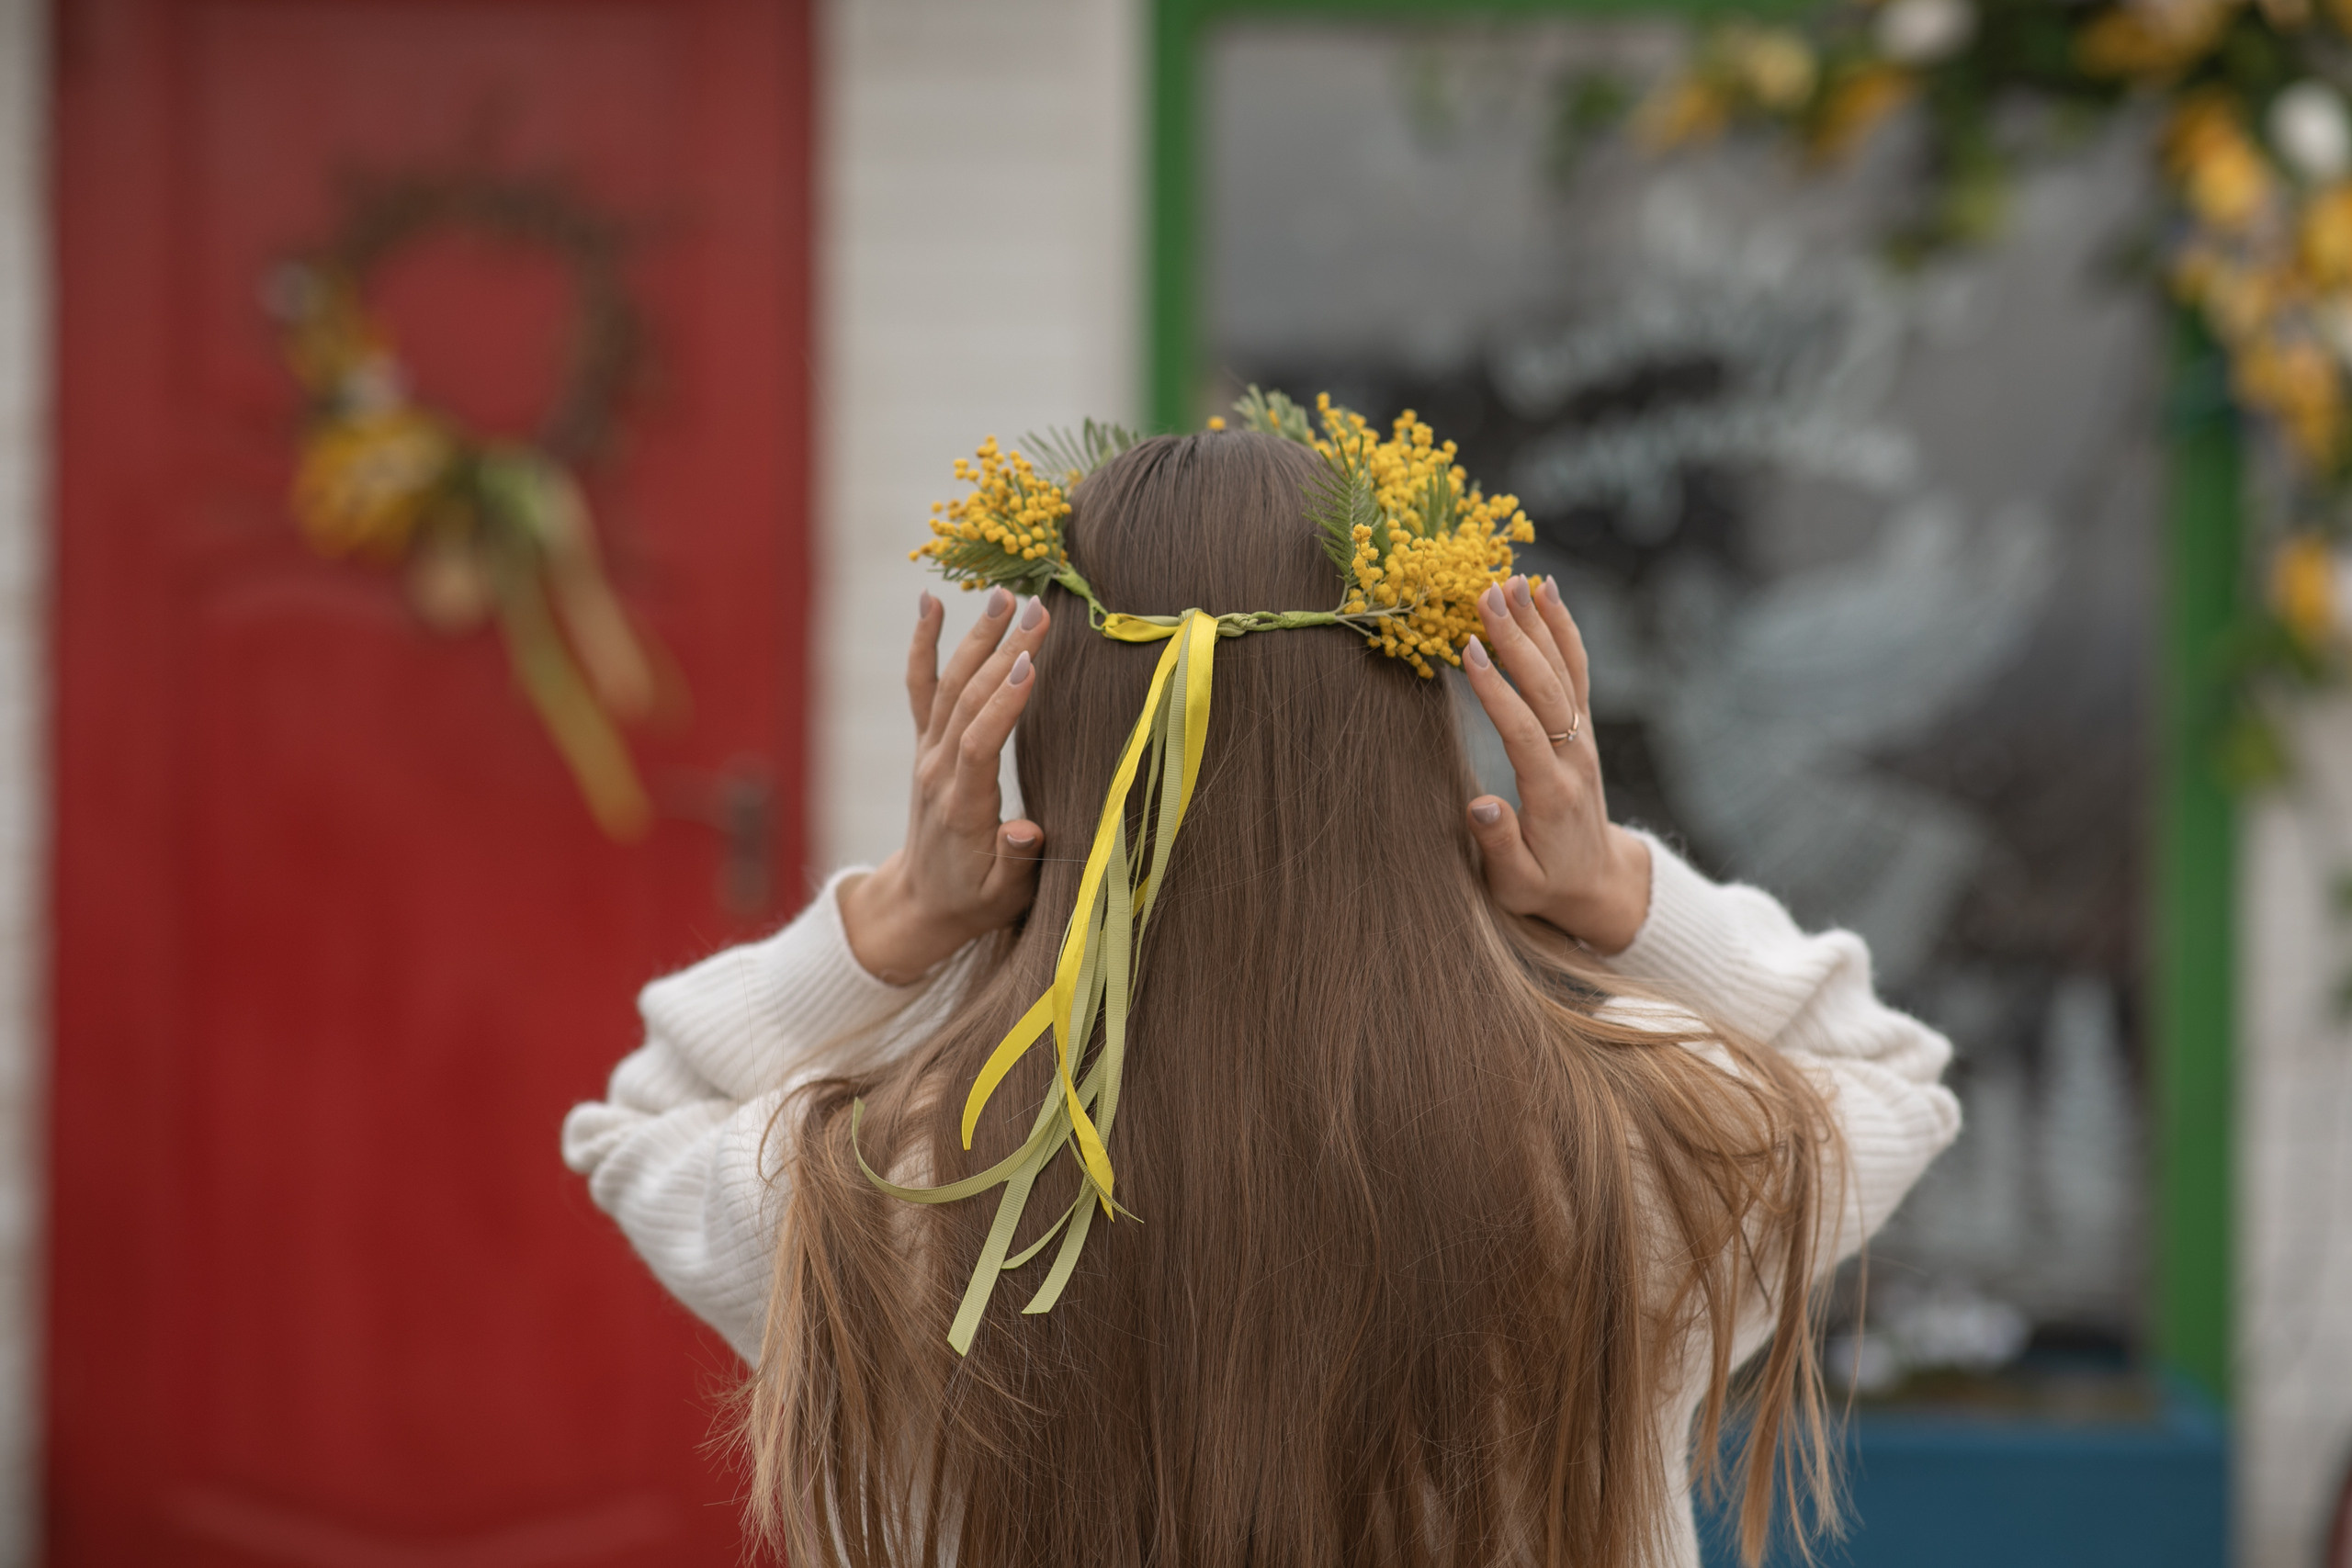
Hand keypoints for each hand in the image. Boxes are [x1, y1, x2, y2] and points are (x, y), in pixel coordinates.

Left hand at [839, 587, 1050, 982]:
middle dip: (1004, 653)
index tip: (1030, 664)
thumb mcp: (1004, 898)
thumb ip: (1016, 863)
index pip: (980, 744)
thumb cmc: (975, 900)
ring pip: (950, 685)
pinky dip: (923, 643)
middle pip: (968, 702)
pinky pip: (921, 687)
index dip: (1004, 704)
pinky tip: (931, 602)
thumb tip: (1026, 829)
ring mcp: (928, 753)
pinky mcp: (926, 744)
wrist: (921, 903)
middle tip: (1037, 609)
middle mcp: (939, 771)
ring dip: (976, 637)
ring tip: (1004, 595)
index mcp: (962, 807)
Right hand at [1459, 574, 1651, 954]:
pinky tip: (1547, 591)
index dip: (1498, 692)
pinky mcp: (1582, 727)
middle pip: (1548, 689)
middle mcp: (1575, 758)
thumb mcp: (1516, 885)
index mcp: (1553, 794)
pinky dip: (1563, 628)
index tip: (1469, 651)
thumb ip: (1499, 846)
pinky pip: (1576, 669)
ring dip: (1538, 622)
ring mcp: (1583, 738)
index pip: (1525, 733)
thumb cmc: (1546, 886)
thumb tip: (1480, 805)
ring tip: (1512, 578)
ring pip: (1564, 670)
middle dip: (1517, 639)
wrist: (1600, 882)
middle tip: (1486, 593)